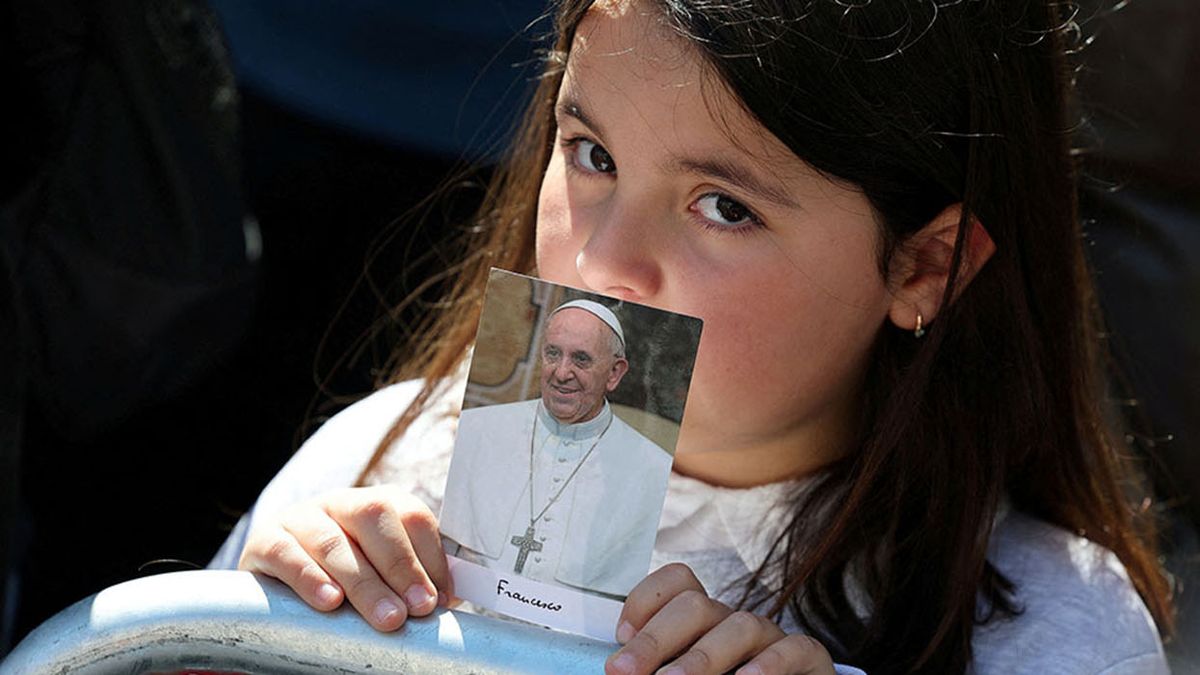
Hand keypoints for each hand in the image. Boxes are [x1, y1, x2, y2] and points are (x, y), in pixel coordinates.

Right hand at [238, 485, 451, 630]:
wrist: (276, 586)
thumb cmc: (344, 583)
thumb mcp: (380, 575)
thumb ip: (411, 580)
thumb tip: (445, 602)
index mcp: (378, 505)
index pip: (412, 515)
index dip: (431, 555)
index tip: (441, 599)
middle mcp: (340, 502)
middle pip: (374, 516)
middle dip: (401, 566)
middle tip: (417, 608)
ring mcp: (301, 517)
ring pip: (333, 540)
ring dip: (364, 582)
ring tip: (386, 617)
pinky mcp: (265, 541)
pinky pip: (286, 553)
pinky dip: (309, 578)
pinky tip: (329, 602)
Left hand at [605, 563, 835, 674]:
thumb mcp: (681, 672)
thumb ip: (657, 667)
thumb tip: (617, 668)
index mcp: (703, 622)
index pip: (677, 581)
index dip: (645, 599)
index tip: (619, 636)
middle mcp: (733, 623)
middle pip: (695, 606)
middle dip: (655, 639)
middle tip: (624, 670)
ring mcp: (771, 639)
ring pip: (739, 626)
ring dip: (701, 658)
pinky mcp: (809, 658)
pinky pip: (794, 648)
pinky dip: (770, 664)